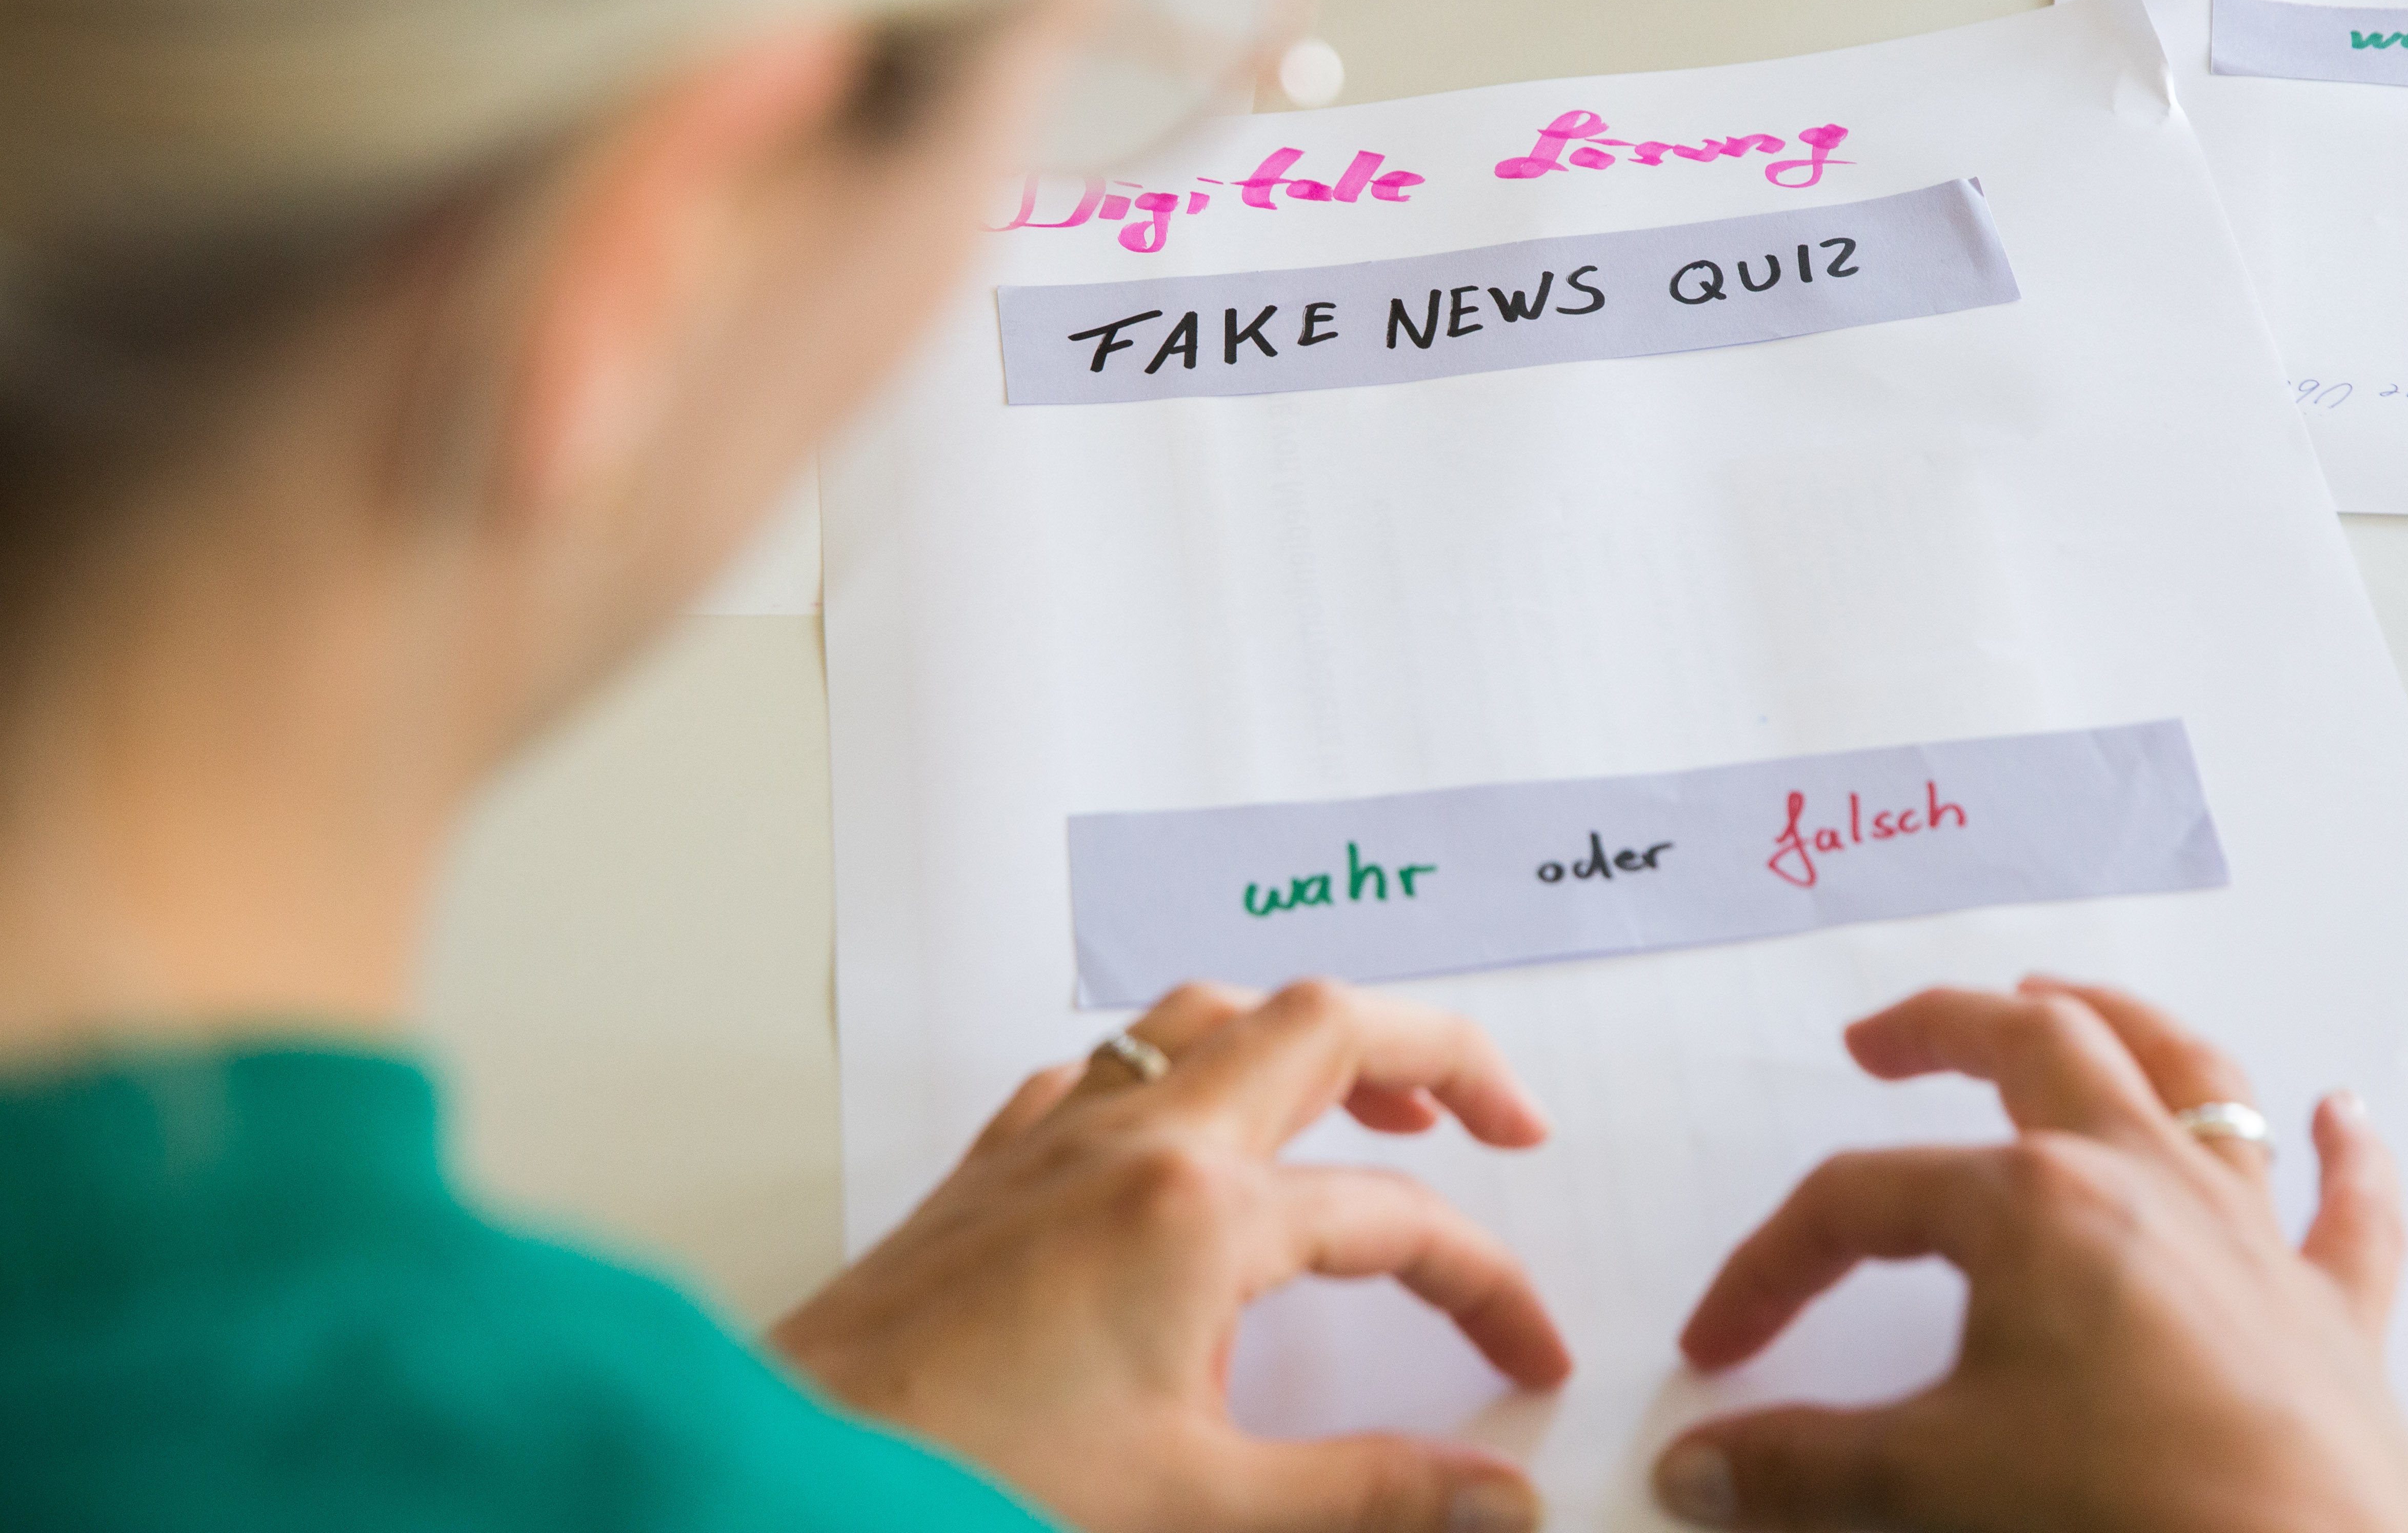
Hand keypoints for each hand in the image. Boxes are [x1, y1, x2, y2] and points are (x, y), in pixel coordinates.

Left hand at [775, 979, 1568, 1532]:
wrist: (787, 1477)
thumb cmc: (968, 1482)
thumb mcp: (1198, 1507)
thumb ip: (1366, 1495)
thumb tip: (1493, 1498)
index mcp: (1199, 1212)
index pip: (1396, 1223)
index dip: (1486, 1288)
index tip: (1525, 1360)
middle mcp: (1133, 1140)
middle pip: (1321, 1026)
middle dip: (1436, 1050)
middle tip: (1504, 1117)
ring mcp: (1054, 1139)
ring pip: (1208, 1018)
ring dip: (1306, 1039)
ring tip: (1370, 1096)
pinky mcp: (990, 1167)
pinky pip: (1106, 1068)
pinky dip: (1181, 1070)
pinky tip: (1191, 1130)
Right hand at [1652, 979, 2407, 1532]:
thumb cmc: (2126, 1515)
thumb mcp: (1932, 1487)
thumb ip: (1803, 1472)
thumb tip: (1691, 1472)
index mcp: (2032, 1204)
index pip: (1860, 1205)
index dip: (1772, 1269)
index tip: (1719, 1348)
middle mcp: (2144, 1180)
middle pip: (2036, 1052)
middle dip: (1947, 1028)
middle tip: (1878, 1043)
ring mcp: (2249, 1238)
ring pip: (2192, 1082)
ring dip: (2124, 1029)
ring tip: (2066, 1003)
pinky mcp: (2333, 1313)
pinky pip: (2349, 1212)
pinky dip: (2348, 1158)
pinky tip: (2344, 1112)